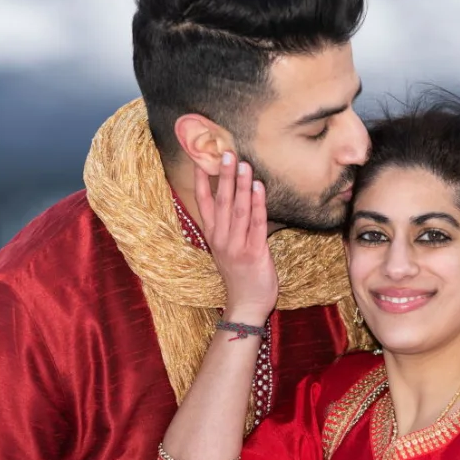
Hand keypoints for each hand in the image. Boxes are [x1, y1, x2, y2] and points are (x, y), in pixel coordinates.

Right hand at [194, 152, 277, 320]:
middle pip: (221, 202)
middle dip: (224, 176)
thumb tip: (236, 199)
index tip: (200, 159)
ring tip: (244, 165)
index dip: (201, 181)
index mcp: (213, 236)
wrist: (246, 306)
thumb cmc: (241, 276)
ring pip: (238, 210)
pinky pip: (256, 224)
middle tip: (226, 153)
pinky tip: (259, 188)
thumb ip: (229, 227)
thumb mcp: (228, 249)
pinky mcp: (254, 253)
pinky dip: (257, 205)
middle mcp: (221, 239)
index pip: (204, 203)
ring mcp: (236, 246)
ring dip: (241, 186)